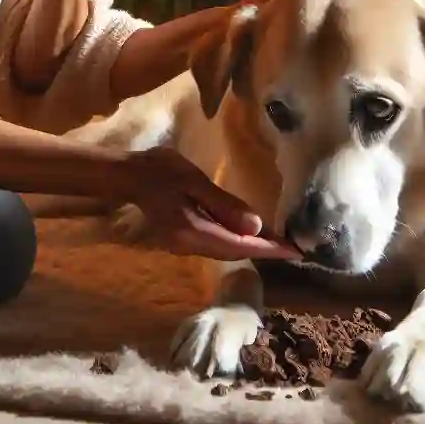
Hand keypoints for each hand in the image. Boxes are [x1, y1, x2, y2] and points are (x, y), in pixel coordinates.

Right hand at [126, 147, 301, 261]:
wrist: (127, 175)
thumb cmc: (160, 170)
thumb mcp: (194, 180)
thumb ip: (224, 204)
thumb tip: (256, 227)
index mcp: (194, 231)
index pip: (240, 245)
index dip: (270, 249)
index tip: (296, 252)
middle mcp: (190, 246)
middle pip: (235, 253)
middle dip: (264, 251)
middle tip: (293, 247)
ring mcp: (184, 245)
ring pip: (225, 251)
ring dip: (251, 247)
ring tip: (277, 242)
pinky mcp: (182, 239)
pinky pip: (216, 245)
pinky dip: (236, 241)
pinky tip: (247, 233)